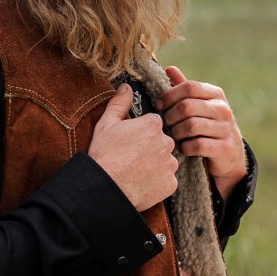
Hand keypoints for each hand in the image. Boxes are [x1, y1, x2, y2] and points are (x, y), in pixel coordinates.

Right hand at [89, 84, 178, 211]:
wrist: (106, 188)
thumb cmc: (105, 154)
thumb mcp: (106, 124)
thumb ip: (119, 103)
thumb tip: (126, 87)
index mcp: (153, 124)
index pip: (153, 124)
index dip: (140, 132)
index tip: (130, 141)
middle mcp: (167, 142)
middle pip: (161, 142)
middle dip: (149, 147)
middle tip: (131, 157)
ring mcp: (170, 164)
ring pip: (166, 160)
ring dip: (155, 164)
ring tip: (135, 171)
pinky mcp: (171, 183)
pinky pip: (167, 179)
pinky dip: (157, 181)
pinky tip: (142, 182)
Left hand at [156, 66, 246, 200]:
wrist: (230, 154)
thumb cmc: (207, 125)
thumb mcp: (199, 104)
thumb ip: (184, 88)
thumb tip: (169, 68)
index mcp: (216, 94)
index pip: (189, 87)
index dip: (169, 95)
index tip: (159, 105)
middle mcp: (223, 109)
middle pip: (187, 107)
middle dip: (170, 116)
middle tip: (166, 124)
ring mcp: (226, 129)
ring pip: (190, 126)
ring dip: (176, 133)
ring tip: (174, 136)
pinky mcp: (224, 148)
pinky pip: (197, 145)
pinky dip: (185, 147)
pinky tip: (184, 147)